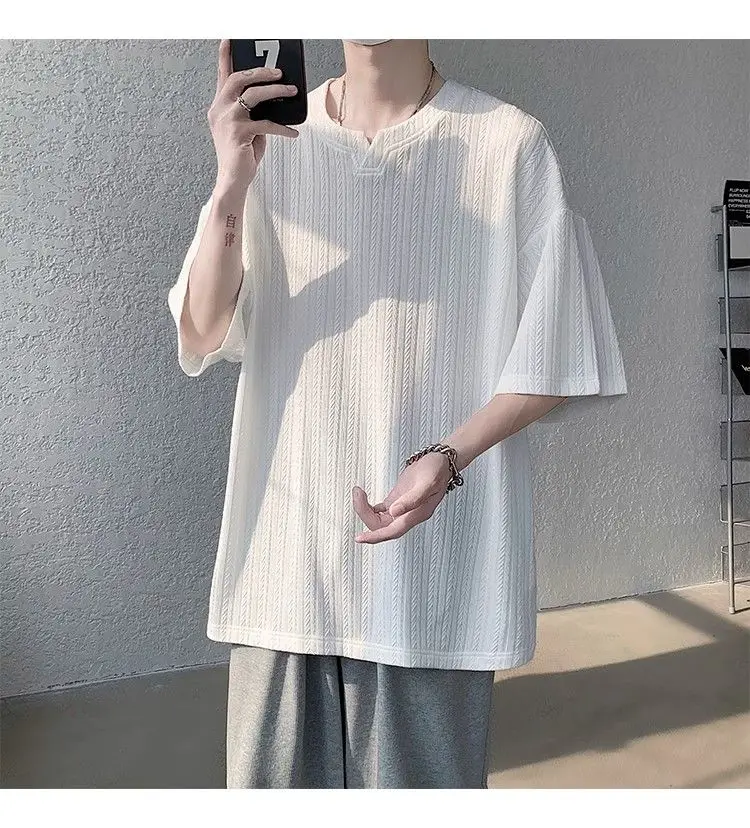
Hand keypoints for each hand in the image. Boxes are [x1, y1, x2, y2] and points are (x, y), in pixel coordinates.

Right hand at [209, 39, 299, 187]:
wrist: (233, 179)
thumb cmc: (241, 154)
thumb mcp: (247, 128)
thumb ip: (254, 111)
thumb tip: (275, 97)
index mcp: (219, 106)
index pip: (223, 76)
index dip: (226, 56)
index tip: (230, 40)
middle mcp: (220, 110)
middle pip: (240, 79)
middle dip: (262, 72)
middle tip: (280, 72)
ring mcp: (228, 121)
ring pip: (253, 95)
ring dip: (276, 91)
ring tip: (292, 92)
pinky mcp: (239, 133)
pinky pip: (266, 124)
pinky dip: (283, 128)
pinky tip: (293, 133)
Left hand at [352, 452, 452, 543]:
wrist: (442, 460)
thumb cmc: (438, 470)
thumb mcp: (427, 482)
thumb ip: (412, 499)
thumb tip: (393, 512)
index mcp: (416, 515)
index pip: (393, 531)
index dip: (376, 536)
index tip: (360, 538)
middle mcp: (408, 515)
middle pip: (381, 526)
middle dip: (365, 513)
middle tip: (358, 494)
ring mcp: (402, 508)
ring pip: (378, 519)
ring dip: (365, 509)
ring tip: (359, 492)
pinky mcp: (398, 500)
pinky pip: (380, 511)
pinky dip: (369, 506)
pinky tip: (363, 498)